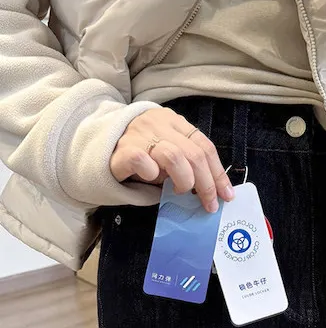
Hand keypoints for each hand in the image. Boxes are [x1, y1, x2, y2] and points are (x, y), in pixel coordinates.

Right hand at [110, 107, 233, 212]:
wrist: (97, 150)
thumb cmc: (139, 156)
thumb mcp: (168, 155)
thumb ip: (188, 164)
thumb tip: (214, 190)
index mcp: (174, 122)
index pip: (204, 147)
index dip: (218, 173)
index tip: (226, 195)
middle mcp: (158, 124)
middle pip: (194, 154)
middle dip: (207, 184)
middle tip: (209, 204)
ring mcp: (139, 135)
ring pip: (174, 156)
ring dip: (184, 180)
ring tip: (180, 192)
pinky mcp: (121, 150)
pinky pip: (143, 161)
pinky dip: (152, 175)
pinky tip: (152, 180)